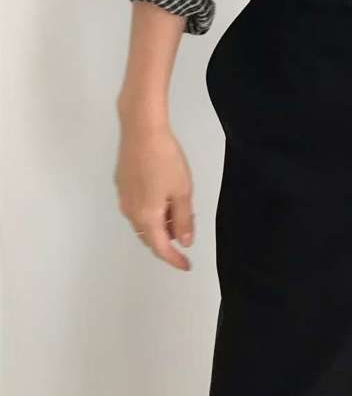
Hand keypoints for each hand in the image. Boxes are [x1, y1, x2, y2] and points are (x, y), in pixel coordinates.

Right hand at [114, 119, 194, 270]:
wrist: (141, 130)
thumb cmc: (166, 160)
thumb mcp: (182, 191)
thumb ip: (184, 219)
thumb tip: (184, 242)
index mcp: (146, 217)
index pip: (161, 248)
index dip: (174, 259)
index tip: (187, 265)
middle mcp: (130, 212)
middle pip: (148, 237)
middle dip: (167, 241)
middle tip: (185, 235)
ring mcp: (123, 198)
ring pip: (142, 222)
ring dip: (159, 225)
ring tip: (178, 214)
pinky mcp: (121, 184)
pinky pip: (137, 208)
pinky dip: (151, 212)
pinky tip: (163, 198)